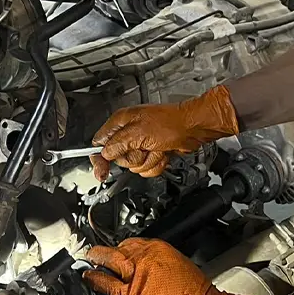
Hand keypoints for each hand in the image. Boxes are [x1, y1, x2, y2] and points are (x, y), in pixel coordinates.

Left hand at [84, 238, 252, 294]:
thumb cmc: (197, 292)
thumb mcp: (177, 263)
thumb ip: (156, 262)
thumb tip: (144, 267)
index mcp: (157, 248)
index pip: (130, 242)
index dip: (119, 247)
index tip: (114, 249)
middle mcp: (144, 259)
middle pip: (116, 249)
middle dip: (102, 250)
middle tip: (93, 251)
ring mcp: (136, 278)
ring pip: (107, 264)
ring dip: (95, 261)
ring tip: (88, 262)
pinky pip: (107, 288)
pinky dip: (95, 282)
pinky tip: (89, 279)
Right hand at [91, 85, 238, 179]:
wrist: (193, 128)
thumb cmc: (170, 123)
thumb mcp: (138, 133)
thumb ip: (117, 144)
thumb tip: (104, 153)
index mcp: (122, 122)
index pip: (100, 143)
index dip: (99, 158)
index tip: (101, 172)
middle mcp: (130, 132)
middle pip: (119, 158)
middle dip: (134, 158)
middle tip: (144, 147)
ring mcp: (142, 143)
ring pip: (135, 166)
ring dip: (148, 160)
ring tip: (157, 148)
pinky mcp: (154, 151)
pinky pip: (148, 168)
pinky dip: (157, 163)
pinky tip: (163, 152)